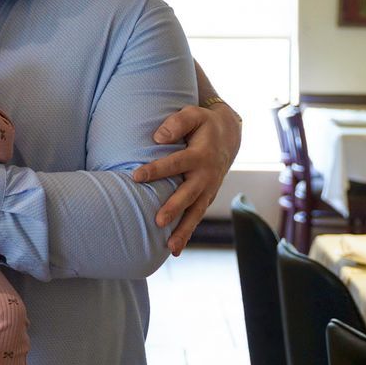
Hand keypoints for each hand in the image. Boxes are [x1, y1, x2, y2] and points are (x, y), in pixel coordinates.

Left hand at [132, 100, 240, 255]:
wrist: (229, 135)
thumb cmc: (203, 124)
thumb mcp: (193, 114)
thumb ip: (177, 122)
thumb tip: (158, 137)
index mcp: (200, 154)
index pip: (176, 163)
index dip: (156, 169)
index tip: (136, 176)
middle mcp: (206, 175)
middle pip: (189, 194)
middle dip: (174, 208)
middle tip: (158, 221)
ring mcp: (208, 189)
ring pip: (195, 213)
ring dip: (184, 231)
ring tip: (170, 248)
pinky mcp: (206, 198)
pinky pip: (196, 217)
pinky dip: (188, 233)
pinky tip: (174, 249)